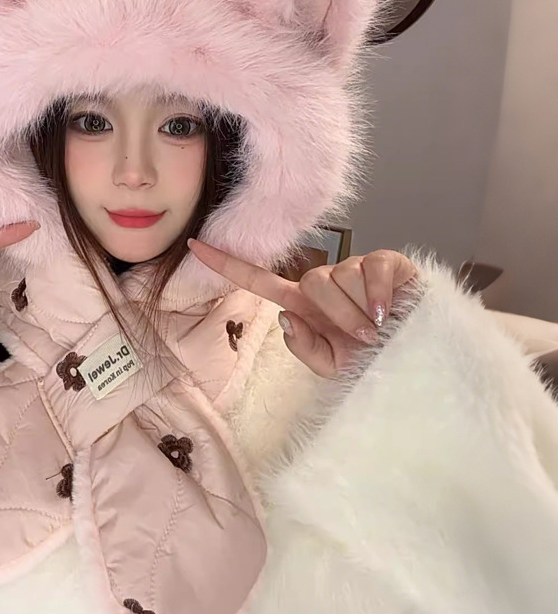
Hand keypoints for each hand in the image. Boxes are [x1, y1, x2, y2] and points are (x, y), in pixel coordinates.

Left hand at [187, 240, 418, 376]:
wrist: (420, 359)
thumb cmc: (375, 361)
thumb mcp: (335, 367)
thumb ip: (306, 347)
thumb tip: (287, 316)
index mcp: (305, 304)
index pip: (260, 280)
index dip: (227, 265)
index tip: (194, 246)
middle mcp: (327, 281)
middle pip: (312, 281)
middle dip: (337, 316)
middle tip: (363, 338)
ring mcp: (356, 268)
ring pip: (342, 275)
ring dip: (362, 311)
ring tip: (381, 328)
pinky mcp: (387, 261)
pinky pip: (372, 267)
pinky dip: (379, 293)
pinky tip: (390, 311)